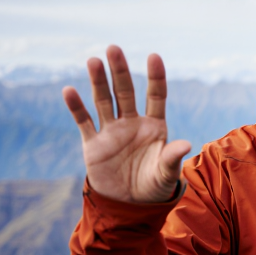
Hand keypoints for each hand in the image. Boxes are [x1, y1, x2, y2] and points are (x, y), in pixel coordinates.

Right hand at [63, 46, 191, 203]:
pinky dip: (76, 107)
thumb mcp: (166, 174)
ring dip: (98, 82)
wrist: (130, 205)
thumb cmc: (154, 187)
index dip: (155, 77)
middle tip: (114, 48)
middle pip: (126, 92)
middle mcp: (132, 124)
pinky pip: (84, 122)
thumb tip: (186, 144)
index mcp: (154, 127)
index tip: (153, 56)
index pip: (156, 96)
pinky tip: (69, 91)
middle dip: (120, 71)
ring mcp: (111, 132)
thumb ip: (172, 158)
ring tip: (93, 61)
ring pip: (104, 101)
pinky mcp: (93, 144)